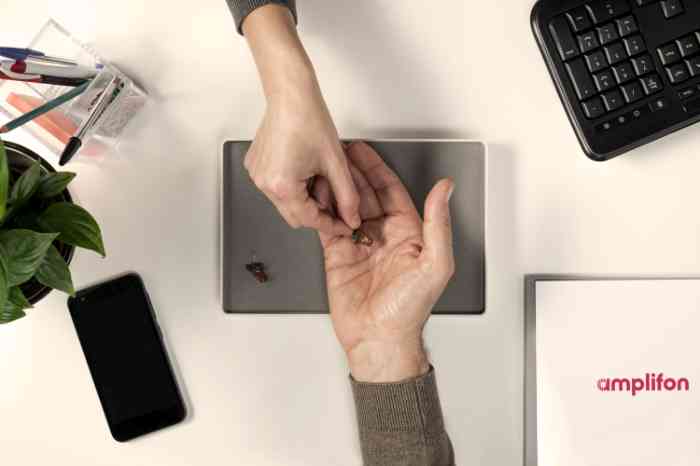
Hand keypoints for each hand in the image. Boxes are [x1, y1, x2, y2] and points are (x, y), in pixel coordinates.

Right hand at [242, 5, 359, 234]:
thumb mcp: (336, 163)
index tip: (346, 225)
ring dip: (305, 199)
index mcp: (283, 186)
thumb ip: (347, 196)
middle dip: (318, 213)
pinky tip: (305, 168)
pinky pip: (276, 188)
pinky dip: (293, 187)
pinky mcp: (255, 168)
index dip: (331, 225)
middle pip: (295, 217)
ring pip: (286, 203)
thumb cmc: (310, 119)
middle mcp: (265, 185)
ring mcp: (257, 176)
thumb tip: (352, 217)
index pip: (310, 221)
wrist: (290, 95)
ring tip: (320, 176)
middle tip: (337, 201)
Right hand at [314, 142, 454, 382]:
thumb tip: (445, 189)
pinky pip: (329, 226)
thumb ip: (438, 225)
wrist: (379, 341)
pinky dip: (321, 209)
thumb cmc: (409, 311)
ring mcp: (359, 245)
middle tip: (336, 152)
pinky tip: (315, 194)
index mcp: (408, 233)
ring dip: (335, 187)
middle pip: (365, 194)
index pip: (390, 191)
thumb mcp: (434, 265)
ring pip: (346, 206)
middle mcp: (383, 235)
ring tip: (322, 168)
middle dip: (351, 172)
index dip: (376, 169)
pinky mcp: (338, 256)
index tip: (363, 152)